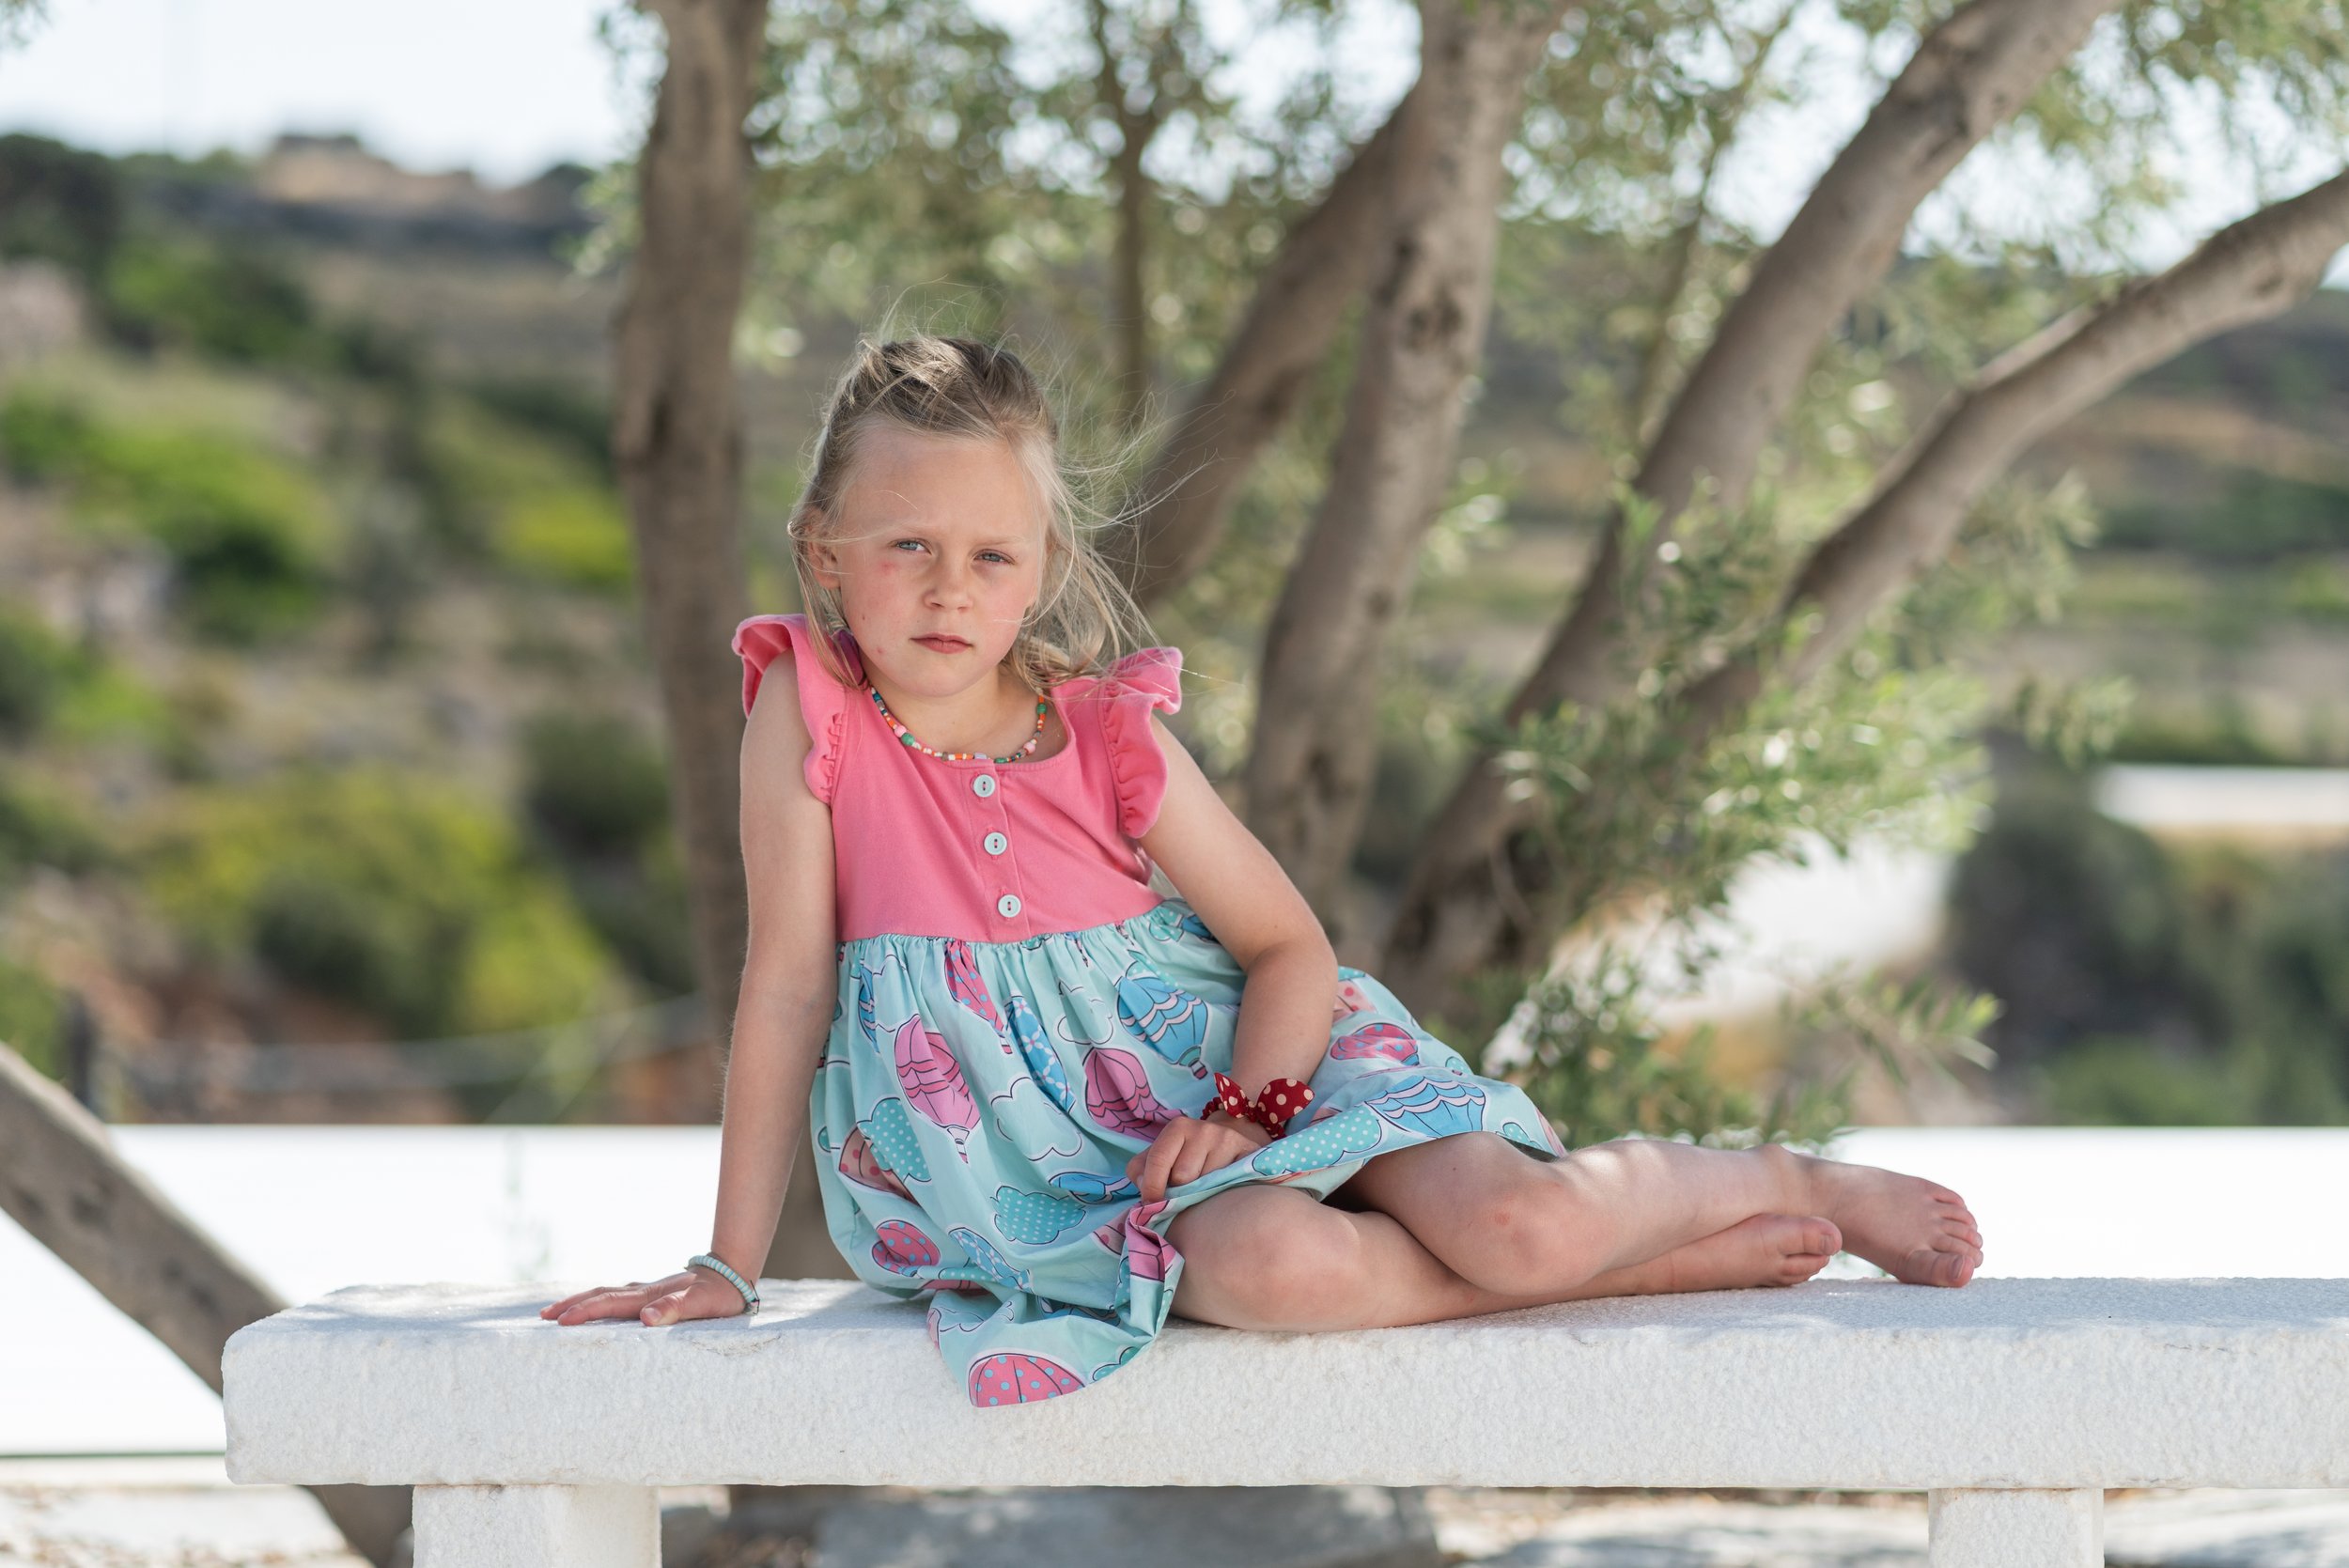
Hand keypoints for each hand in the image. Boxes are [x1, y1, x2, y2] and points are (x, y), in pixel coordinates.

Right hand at [540, 1266, 748, 1327]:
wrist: (730, 1273)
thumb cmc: (718, 1295)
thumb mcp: (702, 1305)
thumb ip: (675, 1310)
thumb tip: (646, 1319)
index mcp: (649, 1296)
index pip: (610, 1304)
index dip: (585, 1313)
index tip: (561, 1322)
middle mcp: (642, 1292)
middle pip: (600, 1296)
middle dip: (571, 1305)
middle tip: (543, 1316)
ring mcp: (644, 1292)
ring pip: (605, 1295)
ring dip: (580, 1302)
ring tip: (556, 1313)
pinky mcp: (650, 1295)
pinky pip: (615, 1298)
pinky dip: (597, 1302)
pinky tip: (592, 1309)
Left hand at [1125, 1112, 1272, 1202]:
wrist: (1229, 1146)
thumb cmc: (1188, 1157)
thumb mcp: (1161, 1157)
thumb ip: (1141, 1170)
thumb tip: (1145, 1191)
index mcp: (1178, 1128)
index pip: (1158, 1159)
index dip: (1151, 1187)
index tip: (1151, 1205)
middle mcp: (1204, 1129)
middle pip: (1182, 1176)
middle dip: (1179, 1191)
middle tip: (1185, 1194)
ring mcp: (1228, 1141)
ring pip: (1206, 1184)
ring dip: (1203, 1195)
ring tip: (1205, 1192)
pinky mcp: (1249, 1154)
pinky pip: (1229, 1185)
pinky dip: (1224, 1194)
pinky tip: (1223, 1191)